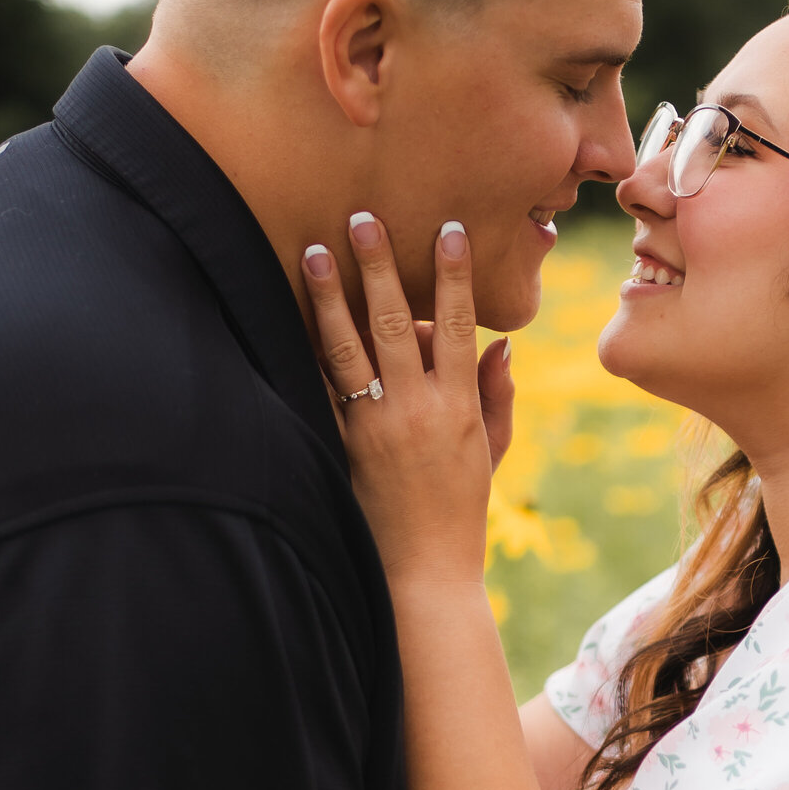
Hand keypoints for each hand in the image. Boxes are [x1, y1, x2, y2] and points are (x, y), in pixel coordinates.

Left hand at [301, 217, 508, 586]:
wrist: (425, 571)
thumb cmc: (462, 509)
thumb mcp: (493, 450)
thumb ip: (498, 395)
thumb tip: (500, 344)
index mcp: (458, 406)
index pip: (456, 324)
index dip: (453, 275)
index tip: (448, 229)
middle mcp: (415, 409)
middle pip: (393, 322)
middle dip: (378, 266)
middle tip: (362, 217)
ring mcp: (374, 427)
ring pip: (347, 348)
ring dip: (328, 295)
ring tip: (313, 251)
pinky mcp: (342, 447)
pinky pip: (321, 390)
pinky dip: (305, 351)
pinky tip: (287, 315)